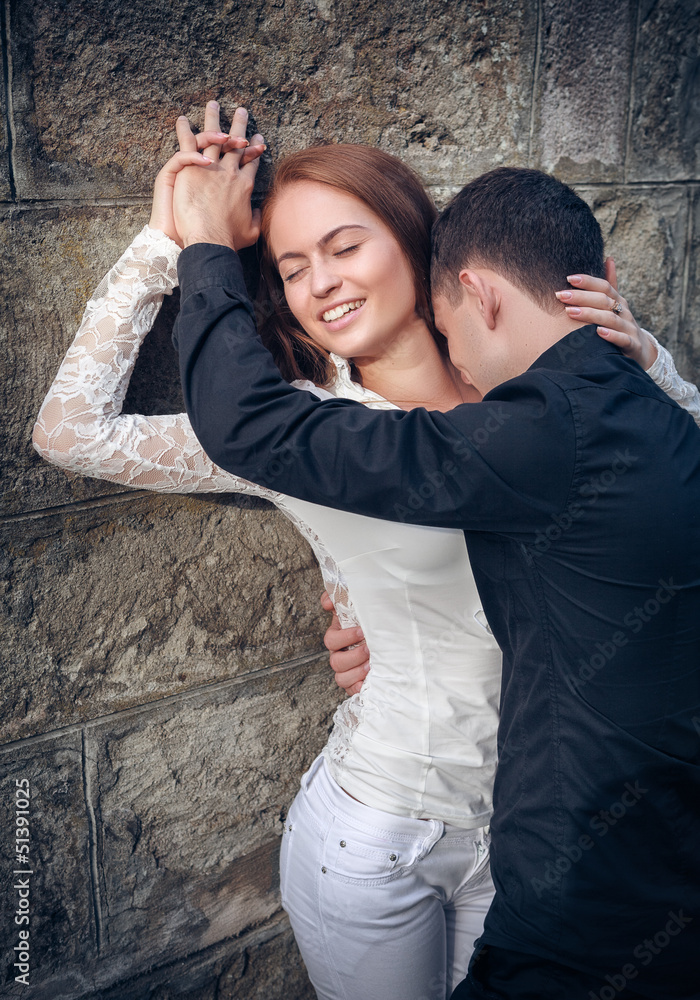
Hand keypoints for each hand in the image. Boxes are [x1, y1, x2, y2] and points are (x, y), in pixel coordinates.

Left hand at [172, 103, 262, 250]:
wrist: (210, 238)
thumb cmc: (229, 240)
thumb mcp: (252, 231)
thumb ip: (257, 218)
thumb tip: (257, 211)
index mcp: (244, 185)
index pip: (250, 161)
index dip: (254, 148)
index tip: (257, 138)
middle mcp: (230, 172)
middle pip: (235, 142)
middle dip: (239, 125)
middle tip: (241, 111)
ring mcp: (211, 167)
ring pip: (213, 136)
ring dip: (213, 119)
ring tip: (213, 105)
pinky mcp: (192, 167)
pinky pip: (187, 141)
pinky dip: (184, 129)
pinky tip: (181, 119)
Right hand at [321, 591, 369, 695]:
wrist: (393, 641)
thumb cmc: (374, 624)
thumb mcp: (360, 608)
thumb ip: (342, 597)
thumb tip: (326, 602)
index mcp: (339, 637)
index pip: (331, 640)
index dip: (345, 637)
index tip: (362, 631)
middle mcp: (340, 655)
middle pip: (335, 661)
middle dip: (353, 656)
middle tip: (369, 649)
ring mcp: (348, 672)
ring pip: (341, 678)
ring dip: (356, 672)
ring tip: (372, 665)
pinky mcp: (356, 685)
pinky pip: (351, 691)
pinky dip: (359, 687)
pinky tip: (370, 680)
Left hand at [555, 259, 657, 370]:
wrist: (640, 350)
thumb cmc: (620, 325)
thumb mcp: (615, 304)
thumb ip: (610, 284)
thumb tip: (608, 258)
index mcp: (618, 301)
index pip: (604, 286)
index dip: (587, 281)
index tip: (569, 278)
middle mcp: (624, 312)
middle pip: (604, 300)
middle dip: (582, 297)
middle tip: (561, 295)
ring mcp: (628, 328)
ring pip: (610, 318)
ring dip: (590, 314)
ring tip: (571, 312)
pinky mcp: (632, 345)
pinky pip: (622, 339)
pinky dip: (611, 335)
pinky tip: (598, 332)